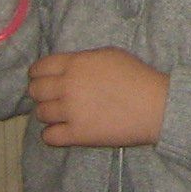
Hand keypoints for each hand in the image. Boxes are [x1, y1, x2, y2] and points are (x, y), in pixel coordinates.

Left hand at [28, 47, 167, 147]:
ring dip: (48, 113)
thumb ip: (82, 60)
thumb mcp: (109, 55)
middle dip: (40, 93)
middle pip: (35, 91)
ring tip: (61, 114)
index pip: (40, 68)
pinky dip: (52, 134)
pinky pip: (48, 136)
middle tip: (51, 97)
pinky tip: (63, 130)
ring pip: (41, 113)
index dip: (38, 74)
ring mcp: (71, 111)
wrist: (154, 105)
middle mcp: (68, 86)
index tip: (42, 79)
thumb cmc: (136, 76)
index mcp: (76, 64)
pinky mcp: (77, 134)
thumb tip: (66, 68)